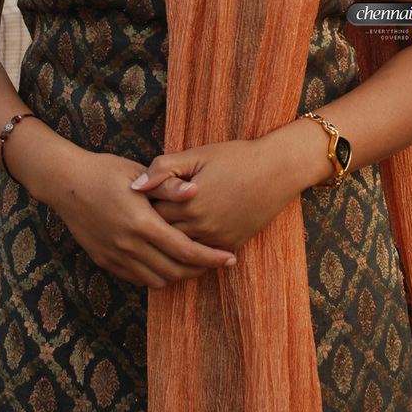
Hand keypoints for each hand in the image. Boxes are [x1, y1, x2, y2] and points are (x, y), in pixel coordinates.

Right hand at [49, 147, 235, 288]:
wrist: (66, 183)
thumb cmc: (106, 171)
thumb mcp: (139, 173)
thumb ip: (168, 186)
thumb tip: (195, 191)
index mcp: (141, 223)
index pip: (184, 250)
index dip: (210, 257)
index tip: (229, 258)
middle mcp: (128, 245)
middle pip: (174, 271)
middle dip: (200, 270)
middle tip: (217, 261)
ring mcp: (115, 257)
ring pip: (157, 280)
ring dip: (179, 275)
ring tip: (194, 263)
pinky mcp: (105, 261)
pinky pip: (138, 279)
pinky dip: (157, 275)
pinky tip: (166, 262)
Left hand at [131, 137, 301, 250]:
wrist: (277, 170)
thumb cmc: (235, 157)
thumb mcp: (197, 154)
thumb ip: (163, 168)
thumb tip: (134, 186)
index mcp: (188, 203)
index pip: (151, 214)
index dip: (142, 207)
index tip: (136, 202)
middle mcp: (201, 227)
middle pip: (163, 235)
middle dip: (152, 227)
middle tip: (140, 220)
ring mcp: (218, 240)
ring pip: (181, 250)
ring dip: (170, 242)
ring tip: (158, 233)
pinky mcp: (231, 245)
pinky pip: (203, 257)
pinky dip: (191, 251)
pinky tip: (184, 241)